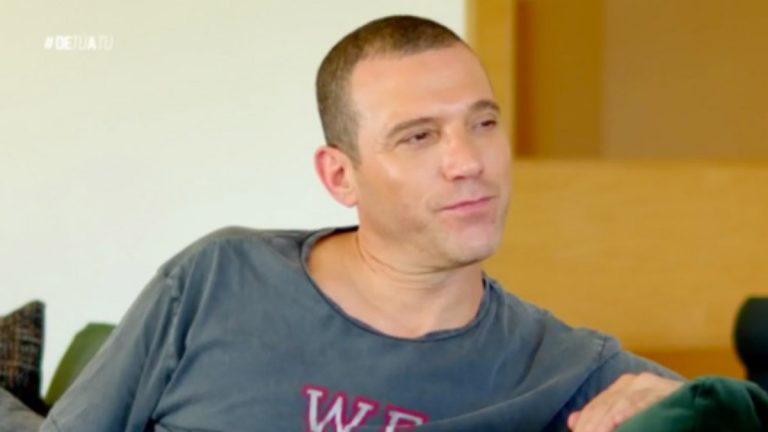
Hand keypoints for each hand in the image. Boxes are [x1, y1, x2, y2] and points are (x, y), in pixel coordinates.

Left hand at [567, 372, 682, 431]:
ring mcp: (651, 385)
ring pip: (620, 403)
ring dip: (605, 422)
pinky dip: (630, 411)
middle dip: (592, 425)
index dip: (585, 423)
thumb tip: (572, 421)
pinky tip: (618, 420)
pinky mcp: (668, 390)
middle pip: (604, 405)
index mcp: (623, 387)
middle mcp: (635, 382)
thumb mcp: (631, 416)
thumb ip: (604, 417)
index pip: (596, 406)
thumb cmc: (663, 416)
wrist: (702, 408)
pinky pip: (645, 401)